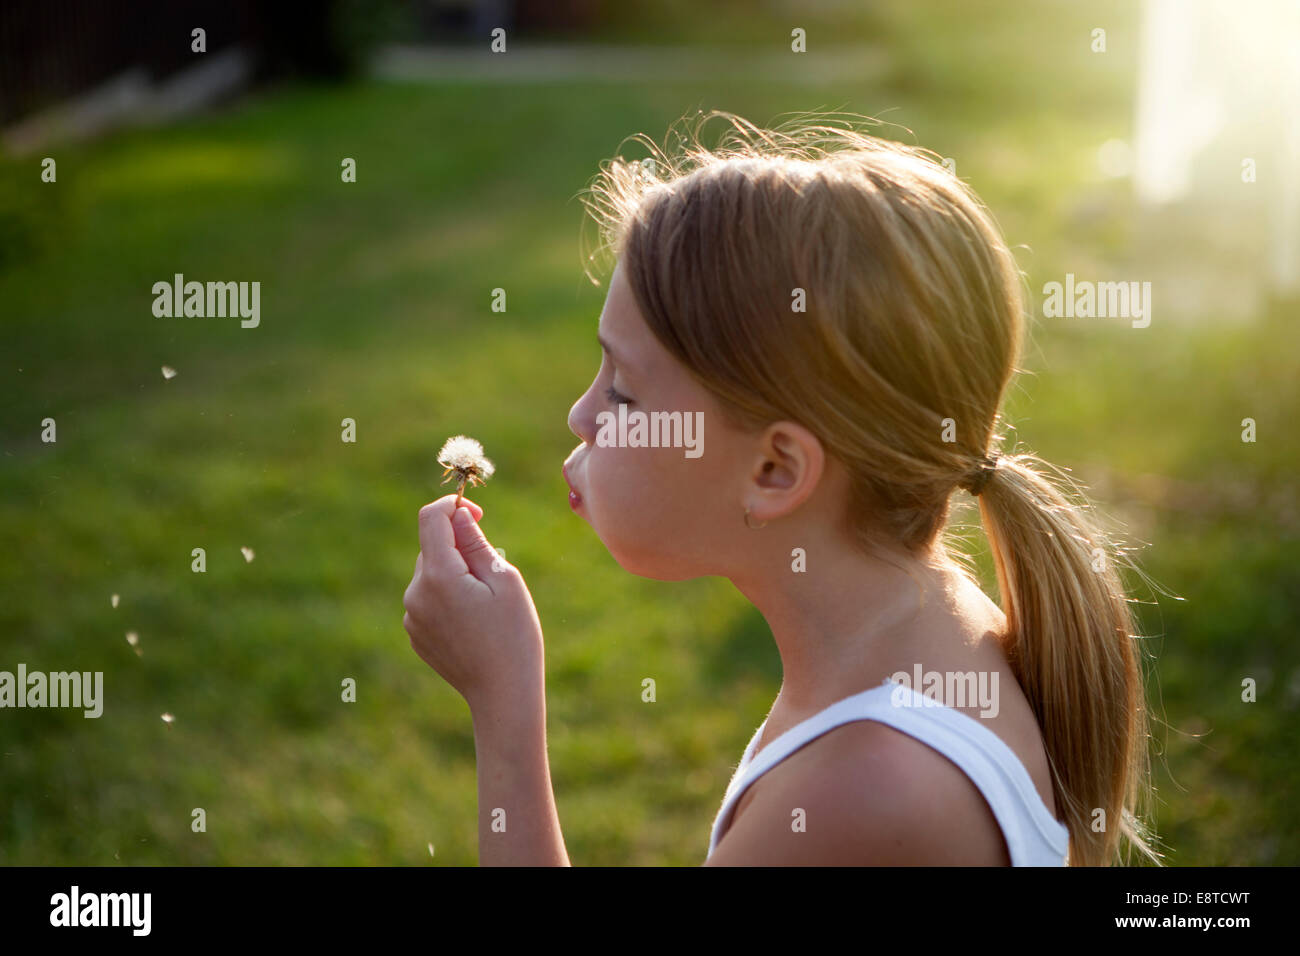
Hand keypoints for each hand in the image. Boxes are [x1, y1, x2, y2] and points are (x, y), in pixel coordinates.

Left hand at [403, 495, 543, 711]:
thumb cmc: (514, 635)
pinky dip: (447, 597)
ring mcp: (412, 616)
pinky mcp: (415, 634)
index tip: (478, 514)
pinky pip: (428, 600)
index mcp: (438, 575)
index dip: (452, 506)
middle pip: (431, 547)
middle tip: (493, 571)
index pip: (431, 518)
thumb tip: (458, 515)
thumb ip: (476, 543)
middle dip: (458, 545)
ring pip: (430, 574)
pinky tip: (473, 623)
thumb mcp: (505, 580)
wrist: (502, 694)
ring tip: (485, 604)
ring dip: (453, 573)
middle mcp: (416, 594)